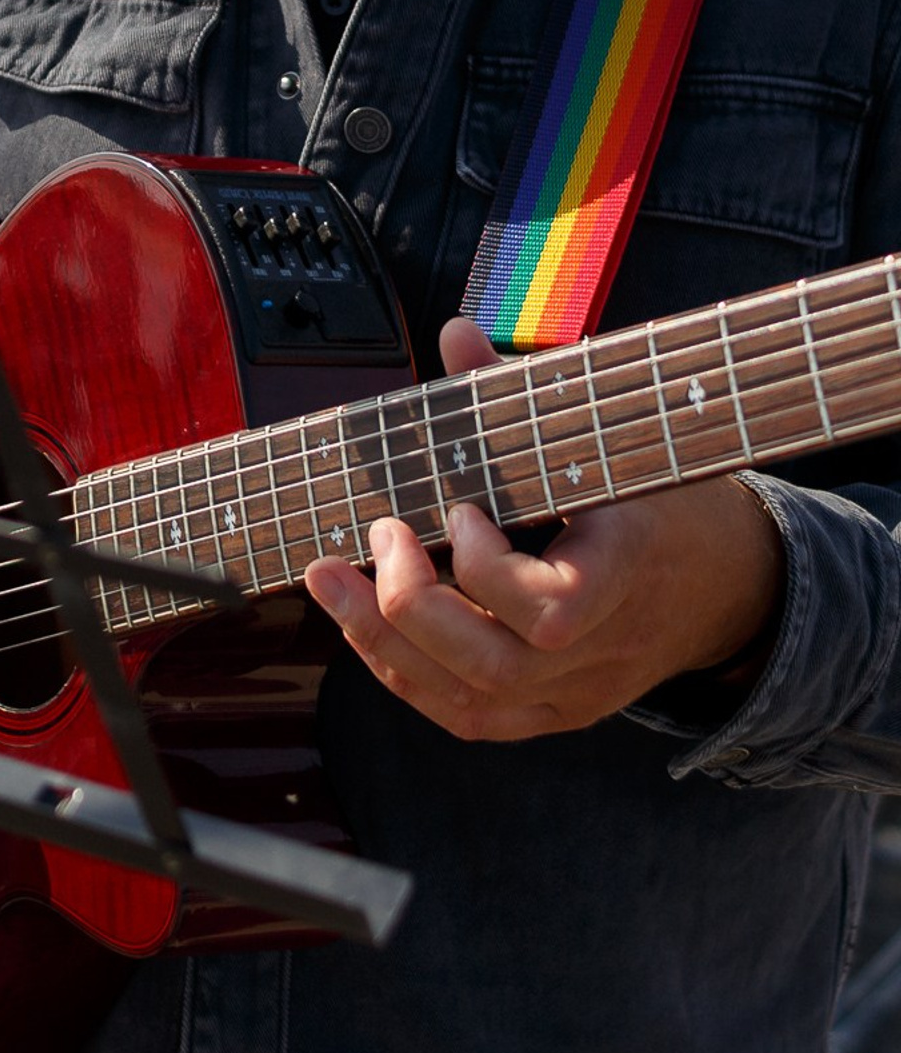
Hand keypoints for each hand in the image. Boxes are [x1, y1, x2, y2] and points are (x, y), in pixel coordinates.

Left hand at [303, 317, 784, 740]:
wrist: (726, 584)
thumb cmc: (656, 500)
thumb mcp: (608, 440)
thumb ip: (520, 394)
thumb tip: (455, 334)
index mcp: (625, 577)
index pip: (550, 613)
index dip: (485, 571)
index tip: (458, 509)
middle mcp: (602, 651)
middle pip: (495, 668)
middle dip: (410, 607)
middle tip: (377, 532)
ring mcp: (577, 692)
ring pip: (471, 702)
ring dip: (381, 642)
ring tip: (327, 579)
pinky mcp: (553, 712)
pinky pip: (469, 718)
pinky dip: (403, 675)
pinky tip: (359, 625)